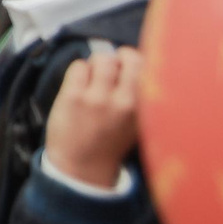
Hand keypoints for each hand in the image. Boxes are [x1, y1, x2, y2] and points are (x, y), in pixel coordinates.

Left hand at [45, 44, 144, 190]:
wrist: (83, 166)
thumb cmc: (111, 139)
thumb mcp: (138, 121)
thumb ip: (141, 95)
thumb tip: (136, 59)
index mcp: (144, 109)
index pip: (149, 67)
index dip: (137, 61)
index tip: (129, 67)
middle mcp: (125, 103)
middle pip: (127, 57)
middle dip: (119, 59)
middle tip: (111, 71)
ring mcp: (98, 99)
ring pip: (102, 59)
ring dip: (97, 64)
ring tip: (95, 79)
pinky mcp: (73, 97)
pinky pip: (79, 66)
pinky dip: (79, 71)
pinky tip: (80, 85)